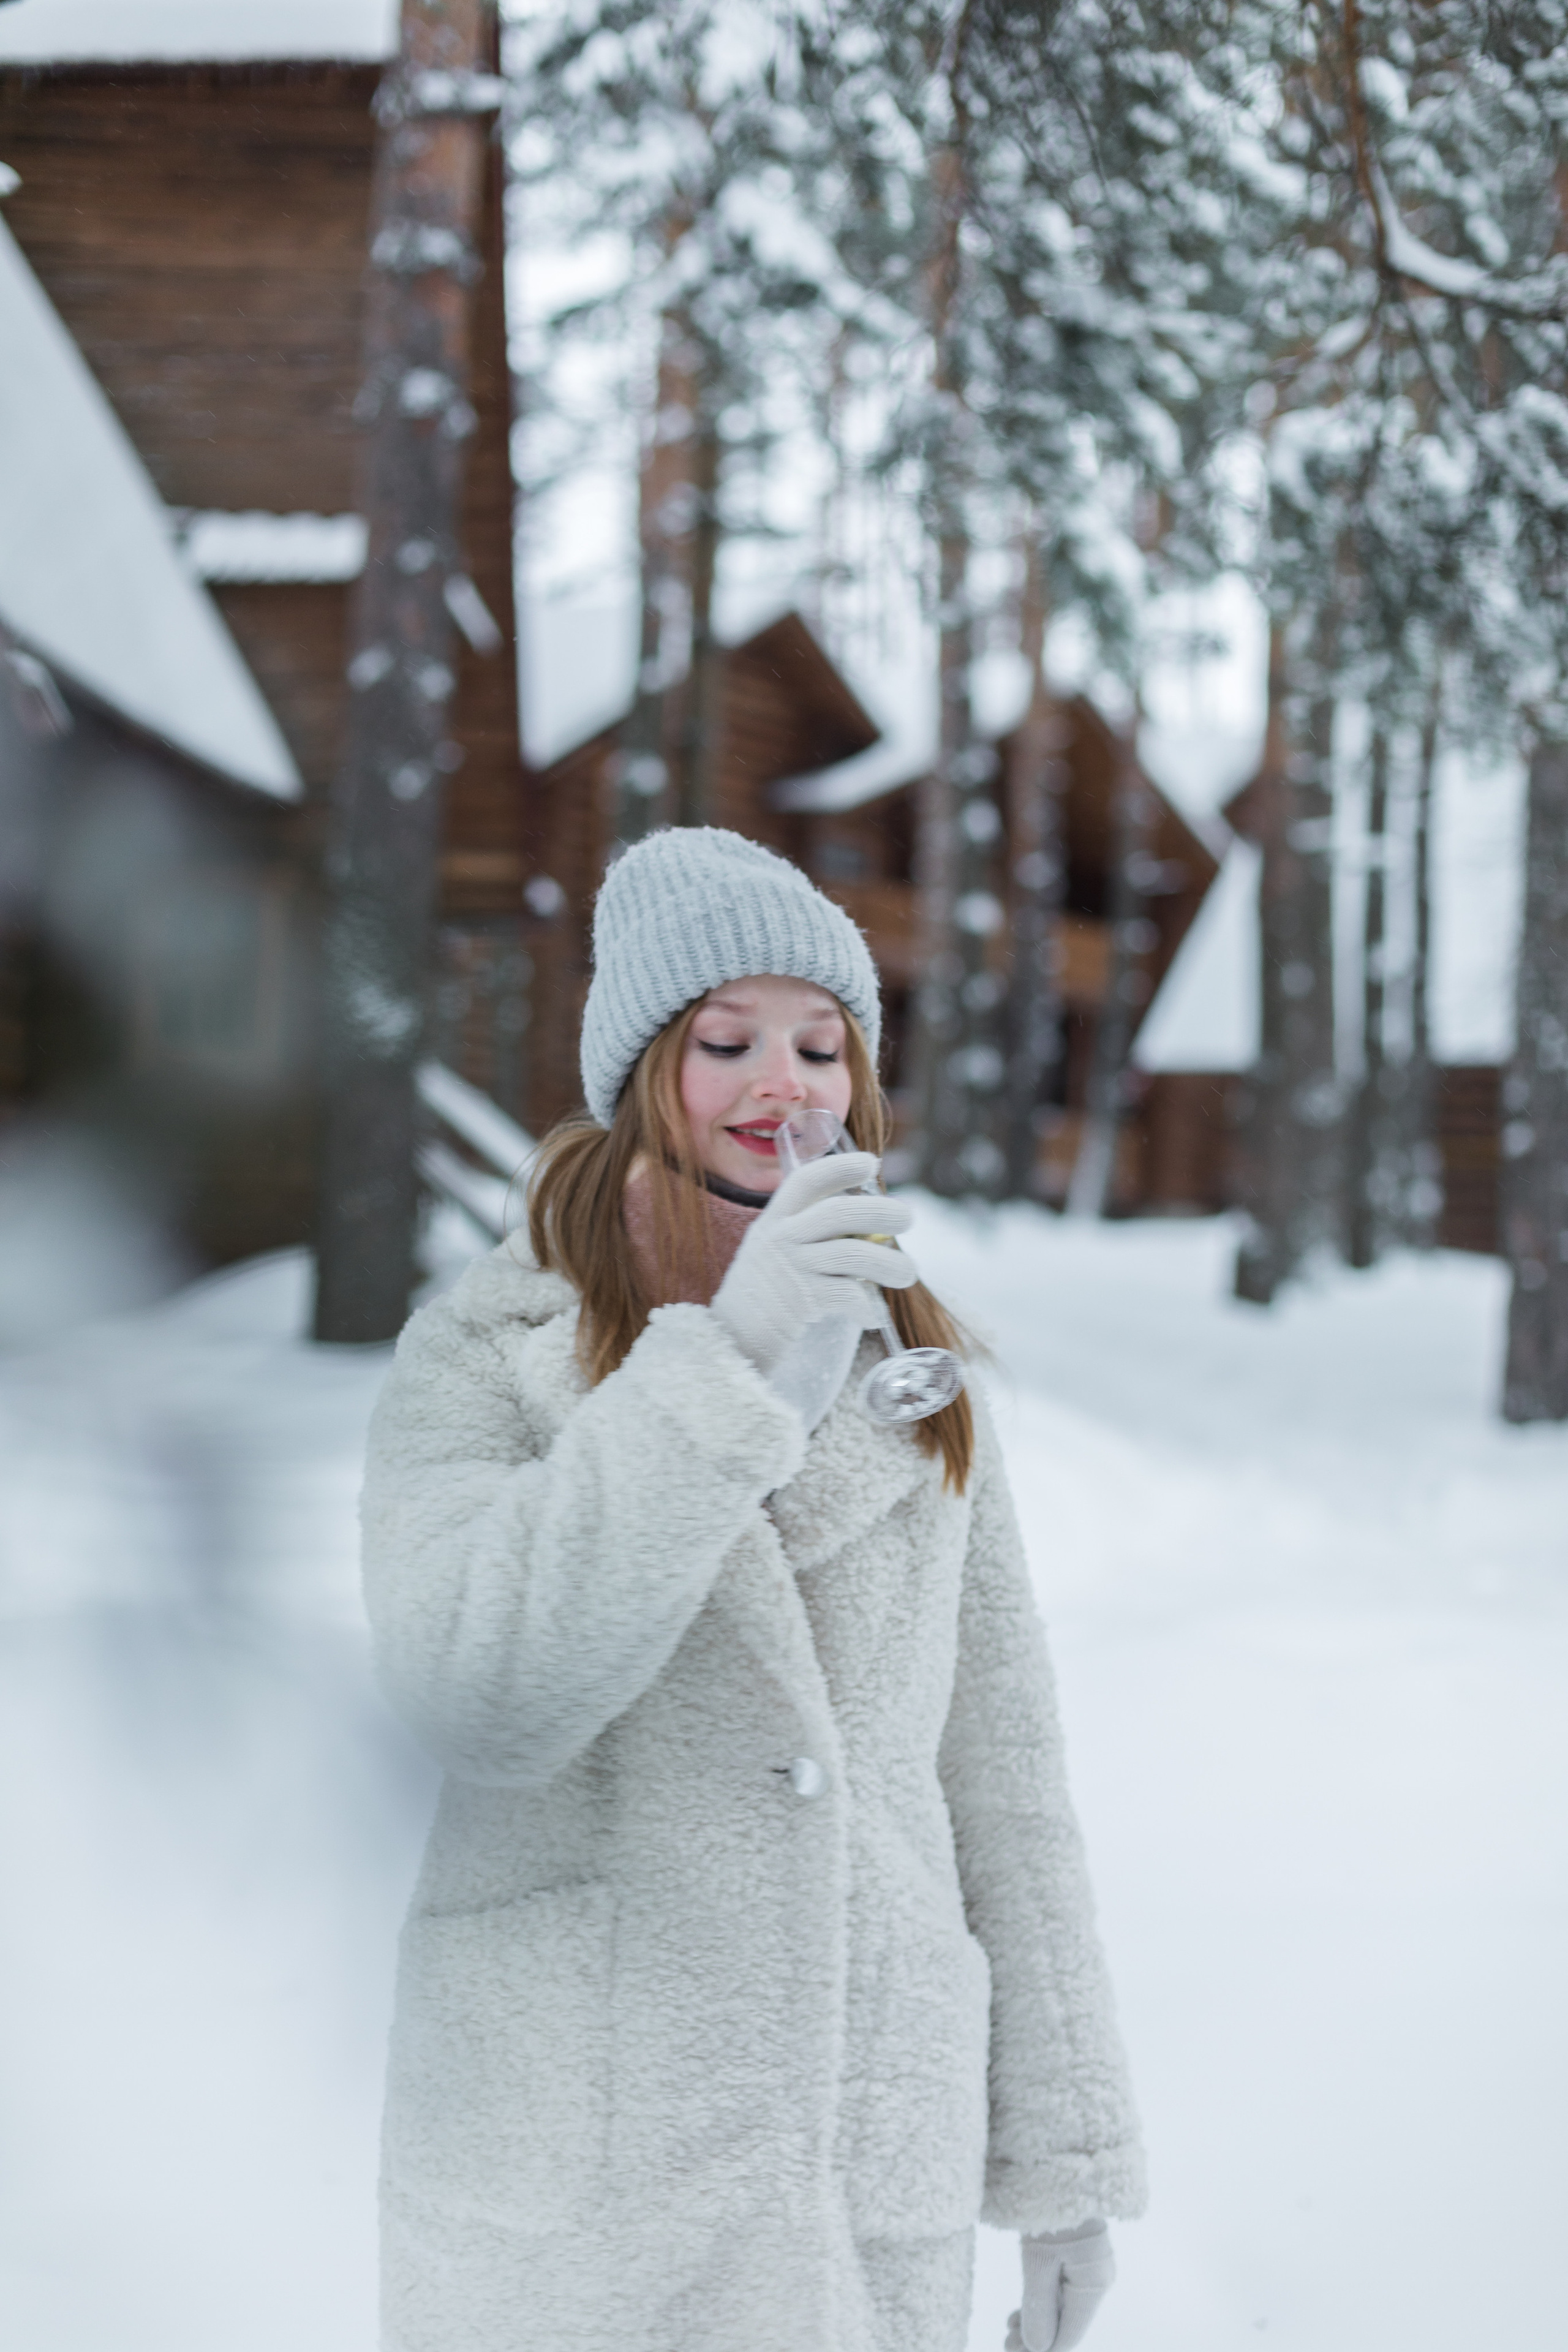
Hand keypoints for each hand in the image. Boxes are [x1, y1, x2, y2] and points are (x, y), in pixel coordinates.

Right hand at [708, 1153, 916, 1376]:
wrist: (732, 1338)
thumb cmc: (766, 1291)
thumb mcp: (773, 1248)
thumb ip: (807, 1231)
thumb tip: (869, 1219)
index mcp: (774, 1219)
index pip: (805, 1181)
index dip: (839, 1168)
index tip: (870, 1163)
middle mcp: (779, 1238)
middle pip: (838, 1213)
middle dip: (881, 1212)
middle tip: (908, 1218)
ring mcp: (789, 1269)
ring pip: (852, 1255)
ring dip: (889, 1263)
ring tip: (908, 1273)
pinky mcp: (800, 1302)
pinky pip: (847, 1294)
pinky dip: (868, 1306)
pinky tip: (874, 1315)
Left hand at [1005, 2221, 1114, 2351]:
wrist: (1061, 2164)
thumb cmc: (1050, 2208)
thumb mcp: (1038, 2260)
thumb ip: (1039, 2306)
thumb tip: (1038, 2348)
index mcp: (1094, 2285)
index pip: (1069, 2334)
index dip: (1041, 2348)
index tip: (1009, 2348)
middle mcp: (1099, 2279)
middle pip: (1067, 2321)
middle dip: (1036, 2334)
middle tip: (1005, 2341)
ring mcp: (1092, 2266)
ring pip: (1064, 2305)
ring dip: (1038, 2318)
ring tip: (1010, 2325)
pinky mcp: (1082, 2253)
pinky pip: (1064, 2287)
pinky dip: (1044, 2300)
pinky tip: (1024, 2307)